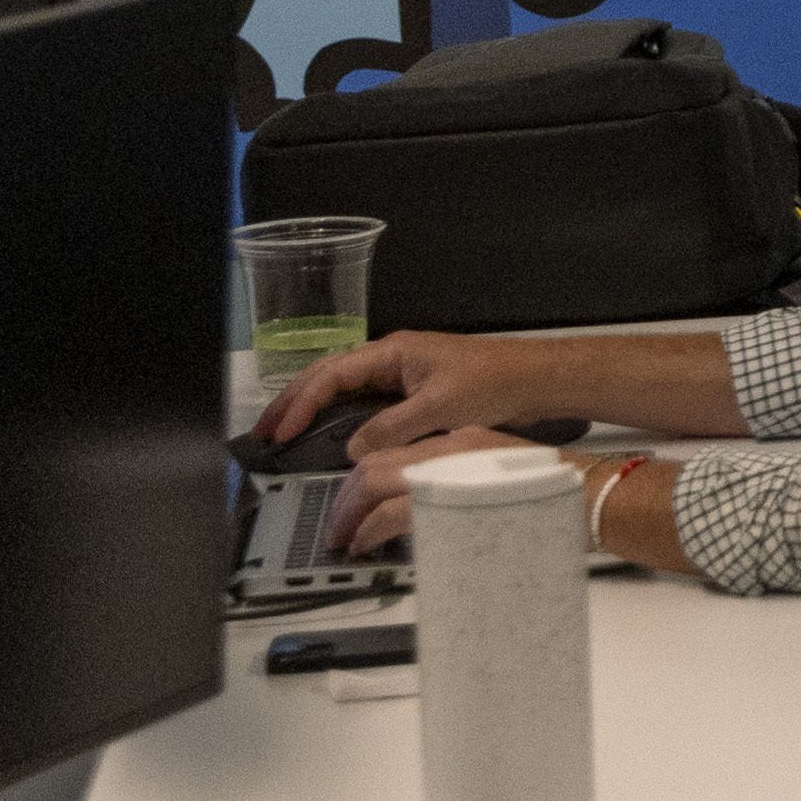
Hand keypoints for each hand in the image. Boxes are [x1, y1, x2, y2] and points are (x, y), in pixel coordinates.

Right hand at [296, 333, 573, 553]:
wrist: (536, 378)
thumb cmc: (497, 382)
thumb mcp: (441, 408)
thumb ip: (393, 427)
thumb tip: (353, 448)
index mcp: (393, 352)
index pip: (331, 374)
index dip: (301, 403)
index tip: (280, 431)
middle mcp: (392, 358)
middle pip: (328, 376)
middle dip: (293, 402)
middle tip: (264, 431)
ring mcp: (402, 373)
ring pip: (344, 388)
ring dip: (313, 409)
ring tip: (284, 433)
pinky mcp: (413, 390)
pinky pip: (365, 401)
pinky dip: (341, 416)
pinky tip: (329, 434)